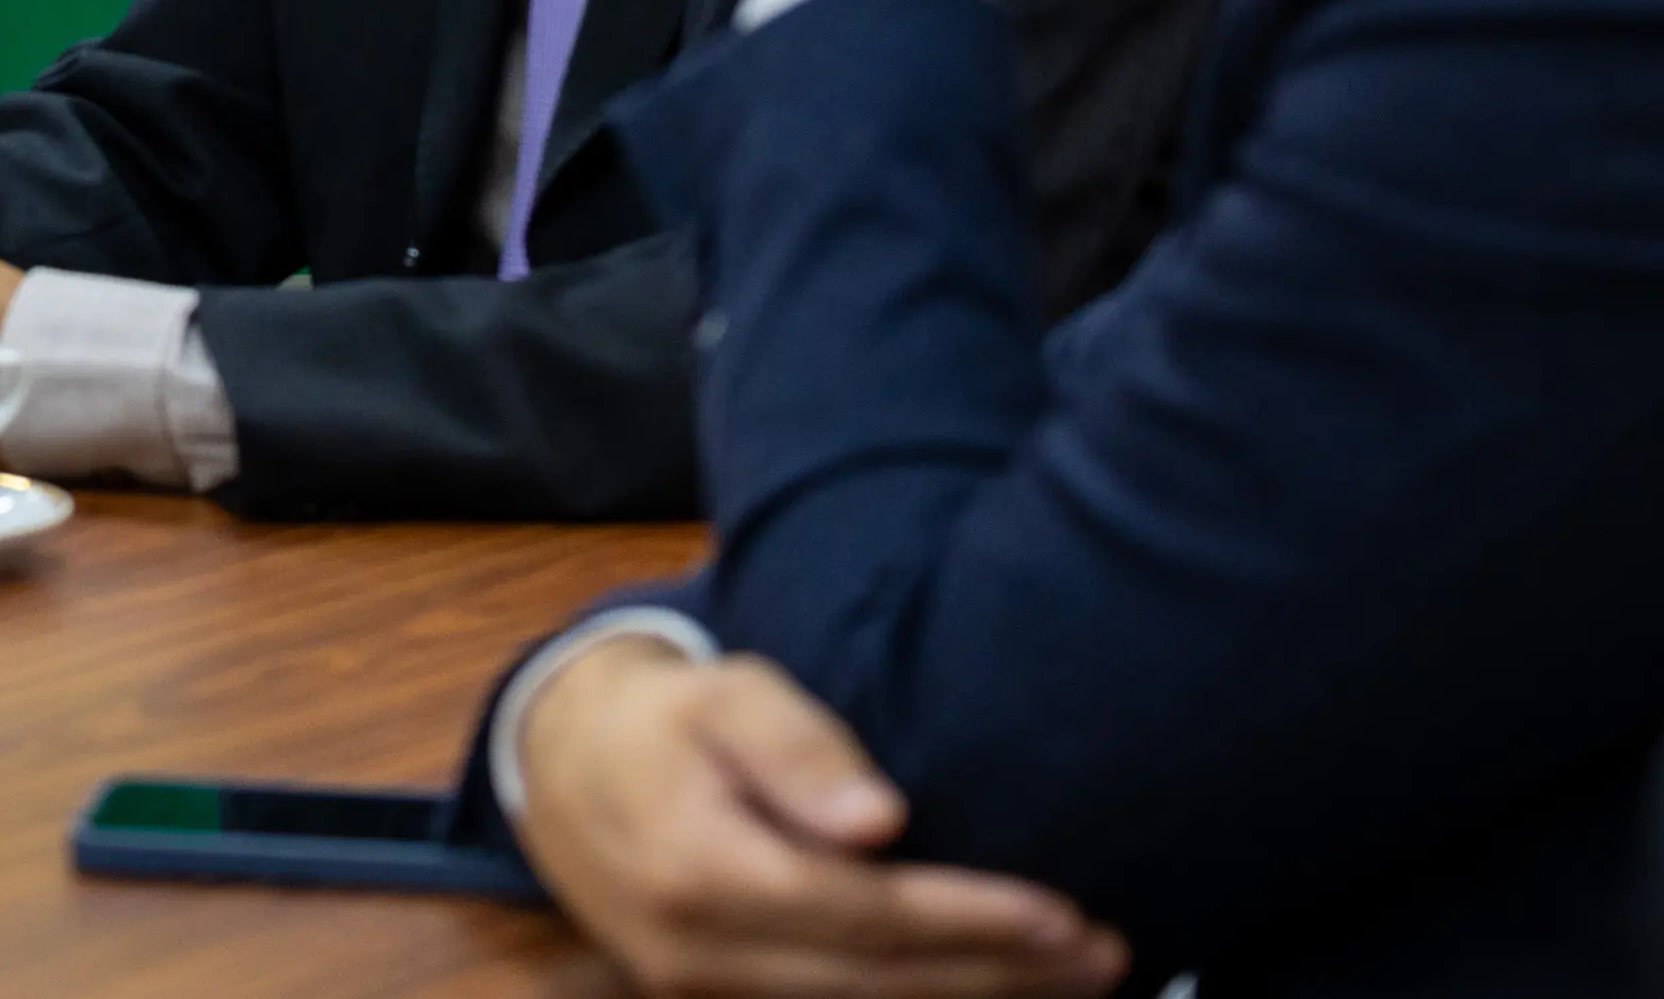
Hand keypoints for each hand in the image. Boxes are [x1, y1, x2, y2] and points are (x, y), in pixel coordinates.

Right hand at [515, 639, 1125, 998]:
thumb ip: (795, 749)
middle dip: (998, 974)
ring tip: (1074, 981)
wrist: (561, 768)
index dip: (972, 920)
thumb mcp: (722, 694)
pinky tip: (985, 991)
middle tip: (1102, 956)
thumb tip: (879, 820)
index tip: (1063, 915)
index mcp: (701, 869)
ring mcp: (699, 989)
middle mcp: (698, 952)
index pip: (865, 912)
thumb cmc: (663, 718)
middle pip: (875, 981)